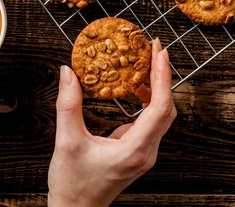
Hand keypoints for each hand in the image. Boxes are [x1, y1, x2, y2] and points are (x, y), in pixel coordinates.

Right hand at [48, 38, 175, 206]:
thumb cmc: (73, 183)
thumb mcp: (67, 141)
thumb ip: (68, 105)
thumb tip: (68, 73)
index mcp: (135, 150)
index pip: (160, 107)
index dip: (162, 77)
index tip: (159, 52)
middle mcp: (146, 152)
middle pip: (166, 108)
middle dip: (162, 76)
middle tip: (153, 50)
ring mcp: (143, 153)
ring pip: (160, 115)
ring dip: (154, 88)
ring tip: (143, 64)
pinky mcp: (136, 152)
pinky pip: (149, 122)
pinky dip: (145, 101)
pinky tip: (132, 90)